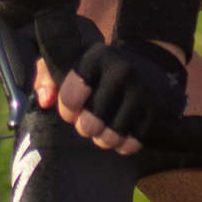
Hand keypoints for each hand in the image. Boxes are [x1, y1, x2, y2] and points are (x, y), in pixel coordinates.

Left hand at [35, 37, 188, 156]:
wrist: (151, 68)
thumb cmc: (100, 72)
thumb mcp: (70, 64)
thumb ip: (46, 77)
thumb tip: (44, 100)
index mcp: (96, 56)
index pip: (69, 99)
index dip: (67, 110)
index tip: (73, 107)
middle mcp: (121, 71)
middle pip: (88, 124)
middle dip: (86, 127)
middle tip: (92, 118)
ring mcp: (141, 91)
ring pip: (109, 138)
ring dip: (104, 138)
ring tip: (106, 125)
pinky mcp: (156, 111)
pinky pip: (130, 145)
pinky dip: (123, 144)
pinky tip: (124, 130)